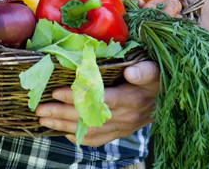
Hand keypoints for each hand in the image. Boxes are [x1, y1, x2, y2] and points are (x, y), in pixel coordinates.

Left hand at [34, 0, 180, 146]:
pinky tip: (63, 132)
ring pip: (89, 129)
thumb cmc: (156, 77)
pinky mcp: (120, 132)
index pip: (100, 99)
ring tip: (43, 119)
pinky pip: (98, 139)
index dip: (77, 97)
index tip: (56, 92)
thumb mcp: (154, 69)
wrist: (168, 97)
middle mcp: (127, 117)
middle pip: (89, 117)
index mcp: (133, 99)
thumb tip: (132, 72)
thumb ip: (145, 71)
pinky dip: (80, 137)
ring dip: (64, 126)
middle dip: (62, 113)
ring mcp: (123, 127)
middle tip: (40, 109)